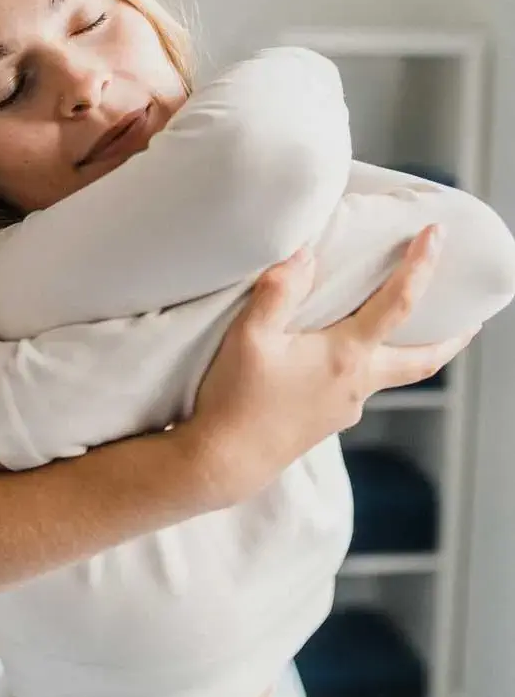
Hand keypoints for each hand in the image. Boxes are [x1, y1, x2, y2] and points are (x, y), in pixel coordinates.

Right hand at [186, 225, 476, 485]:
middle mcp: (357, 384)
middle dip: (452, 338)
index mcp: (345, 356)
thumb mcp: (249, 336)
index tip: (437, 235)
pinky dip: (366, 368)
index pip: (398, 304)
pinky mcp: (327, 423)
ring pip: (390, 376)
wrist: (224, 462)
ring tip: (405, 332)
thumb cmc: (235, 398)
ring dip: (407, 353)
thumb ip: (278, 291)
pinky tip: (341, 360)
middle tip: (472, 319)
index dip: (421, 266)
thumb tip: (305, 255)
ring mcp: (345, 408)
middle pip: (423, 360)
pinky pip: (359, 389)